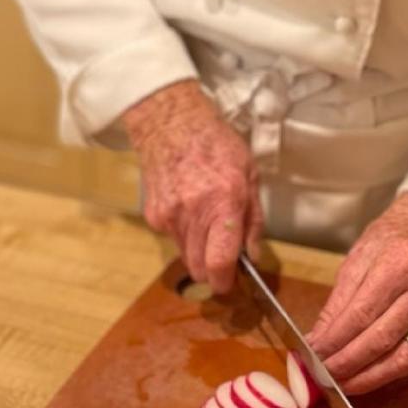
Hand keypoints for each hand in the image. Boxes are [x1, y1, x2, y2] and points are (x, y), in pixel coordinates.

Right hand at [124, 80, 262, 294]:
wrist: (171, 125)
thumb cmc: (216, 145)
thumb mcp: (249, 175)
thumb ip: (253, 220)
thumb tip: (253, 254)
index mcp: (223, 202)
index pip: (219, 261)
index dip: (225, 281)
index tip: (230, 282)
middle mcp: (193, 213)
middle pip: (198, 268)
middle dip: (212, 270)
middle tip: (223, 256)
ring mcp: (169, 216)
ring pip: (185, 256)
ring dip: (198, 251)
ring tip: (207, 223)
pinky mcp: (154, 216)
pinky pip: (172, 239)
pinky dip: (184, 234)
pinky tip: (189, 208)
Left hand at [305, 193, 407, 395]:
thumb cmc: (386, 242)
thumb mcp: (356, 261)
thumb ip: (338, 304)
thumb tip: (316, 341)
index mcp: (400, 263)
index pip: (362, 312)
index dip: (336, 340)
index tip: (314, 356)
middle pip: (383, 338)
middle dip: (349, 364)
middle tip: (324, 377)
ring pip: (404, 357)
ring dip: (370, 377)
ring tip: (344, 385)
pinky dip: (387, 371)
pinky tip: (366, 376)